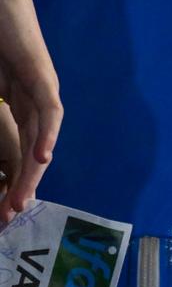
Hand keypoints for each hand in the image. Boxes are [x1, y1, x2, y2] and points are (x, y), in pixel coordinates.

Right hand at [0, 0, 61, 225]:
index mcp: (12, 99)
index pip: (14, 148)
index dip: (8, 178)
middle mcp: (31, 96)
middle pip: (31, 149)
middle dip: (20, 184)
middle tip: (9, 216)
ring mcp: (38, 83)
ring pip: (42, 136)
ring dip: (34, 170)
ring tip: (22, 200)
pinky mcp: (41, 70)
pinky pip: (47, 108)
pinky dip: (46, 133)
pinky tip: (42, 157)